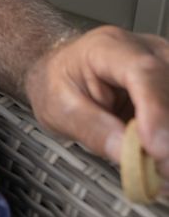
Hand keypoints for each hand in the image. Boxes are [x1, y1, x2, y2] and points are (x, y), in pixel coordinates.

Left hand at [24, 25, 168, 184]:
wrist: (63, 70)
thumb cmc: (58, 83)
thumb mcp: (58, 107)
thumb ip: (91, 128)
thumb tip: (127, 153)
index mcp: (108, 47)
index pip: (144, 72)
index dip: (156, 111)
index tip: (156, 148)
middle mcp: (147, 49)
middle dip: (168, 133)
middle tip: (158, 169)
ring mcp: (167, 64)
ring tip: (159, 167)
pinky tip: (162, 157)